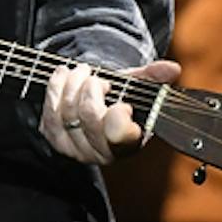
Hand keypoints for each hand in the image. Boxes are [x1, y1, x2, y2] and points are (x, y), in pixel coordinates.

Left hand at [41, 58, 182, 165]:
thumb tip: (172, 69)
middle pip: (89, 115)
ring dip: (73, 83)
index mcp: (129, 143)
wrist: (95, 107)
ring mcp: (76, 149)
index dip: (118, 117)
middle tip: (99, 78)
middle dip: (92, 87)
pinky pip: (49, 113)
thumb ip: (153, 78)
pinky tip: (63, 75)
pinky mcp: (55, 141)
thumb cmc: (119, 98)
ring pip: (67, 111)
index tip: (122, 103)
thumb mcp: (137, 88)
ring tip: (82, 71)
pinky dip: (55, 88)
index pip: (119, 136)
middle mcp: (102, 153)